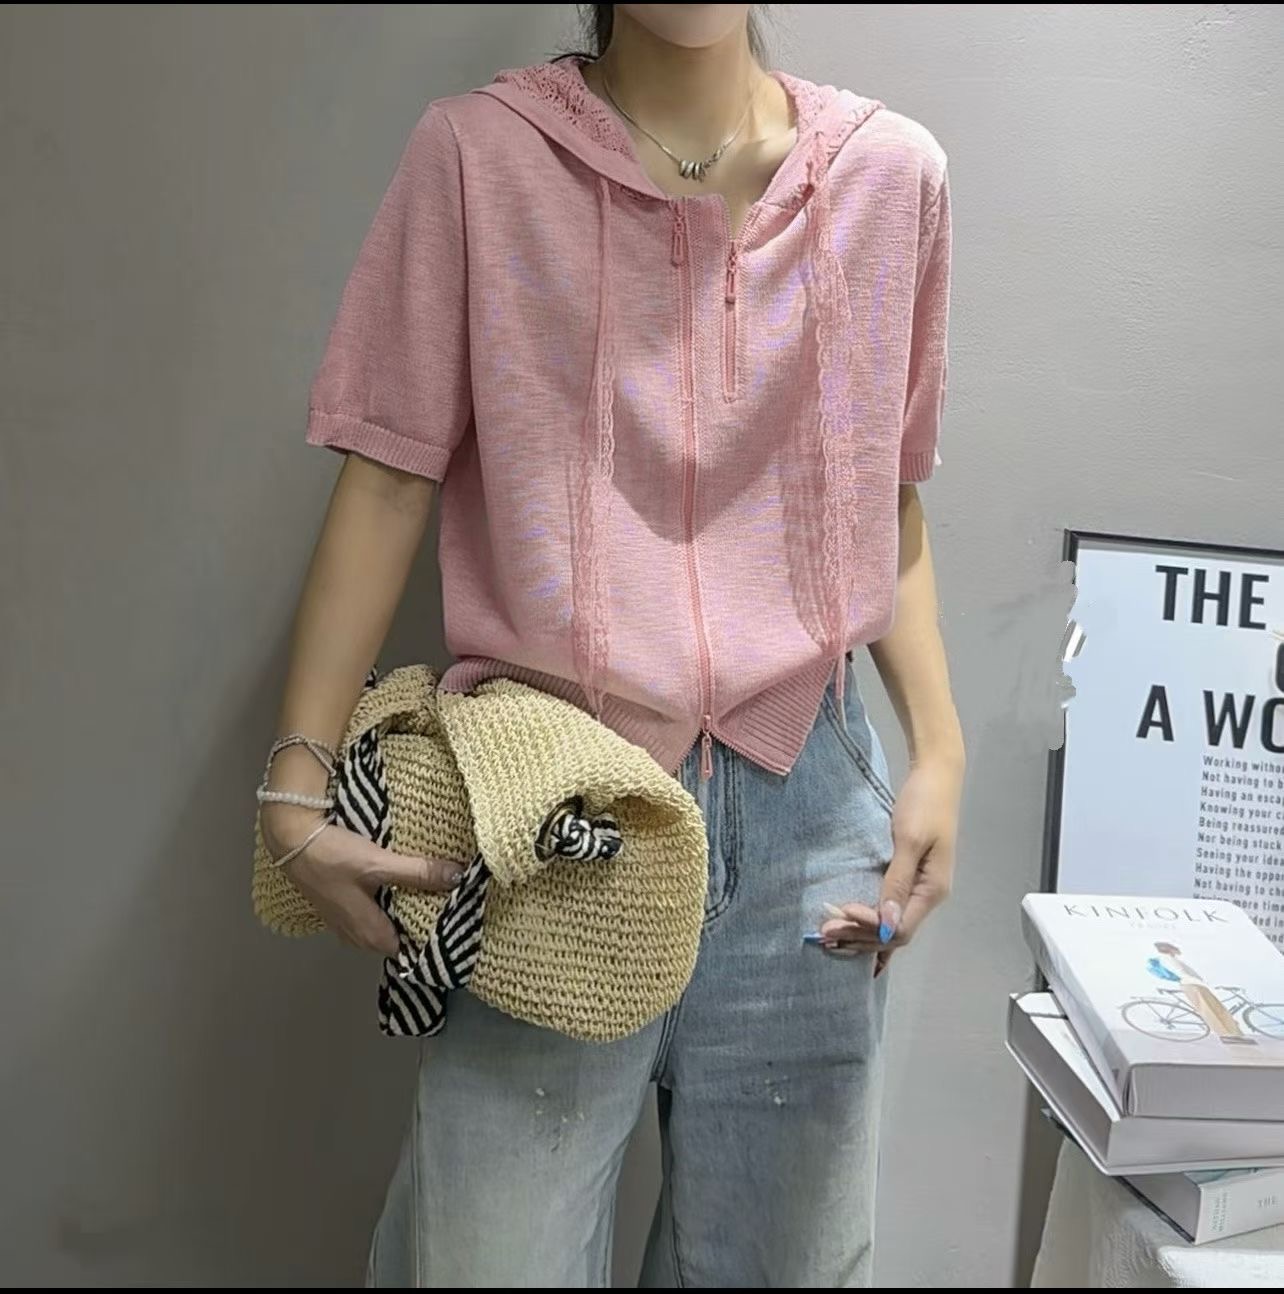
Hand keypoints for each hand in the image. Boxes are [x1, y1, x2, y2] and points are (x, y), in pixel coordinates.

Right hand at [262, 804, 463, 954]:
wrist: (291, 839)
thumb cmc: (333, 856)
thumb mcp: (379, 863)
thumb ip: (418, 873)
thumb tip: (459, 877)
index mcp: (370, 934)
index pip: (410, 951)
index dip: (432, 938)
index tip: (457, 922)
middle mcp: (357, 936)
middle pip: (398, 938)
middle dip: (422, 922)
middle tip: (452, 903)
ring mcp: (346, 922)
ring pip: (385, 924)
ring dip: (405, 911)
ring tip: (435, 893)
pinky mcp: (341, 906)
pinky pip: (373, 913)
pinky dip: (390, 903)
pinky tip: (404, 885)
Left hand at [820, 753, 962, 974]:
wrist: (935, 776)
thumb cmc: (924, 804)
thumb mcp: (910, 840)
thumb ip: (898, 881)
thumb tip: (887, 924)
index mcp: (932, 890)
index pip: (899, 928)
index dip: (870, 927)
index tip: (842, 911)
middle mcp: (928, 896)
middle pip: (893, 932)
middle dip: (859, 935)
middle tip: (824, 933)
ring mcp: (919, 888)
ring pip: (890, 924)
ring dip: (861, 932)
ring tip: (831, 936)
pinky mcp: (909, 877)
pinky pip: (890, 909)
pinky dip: (873, 923)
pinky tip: (855, 932)